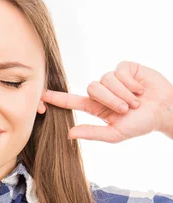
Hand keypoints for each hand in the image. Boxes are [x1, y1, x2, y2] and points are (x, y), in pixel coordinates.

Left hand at [41, 61, 172, 141]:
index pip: (73, 101)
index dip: (57, 98)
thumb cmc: (141, 124)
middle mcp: (103, 92)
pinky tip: (139, 89)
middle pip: (92, 88)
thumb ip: (93, 133)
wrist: (165, 111)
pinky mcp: (125, 69)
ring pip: (105, 79)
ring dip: (122, 93)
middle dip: (111, 100)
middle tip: (126, 109)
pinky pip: (119, 71)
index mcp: (97, 108)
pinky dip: (130, 83)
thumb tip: (69, 134)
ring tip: (135, 101)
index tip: (42, 96)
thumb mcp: (116, 133)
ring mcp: (114, 79)